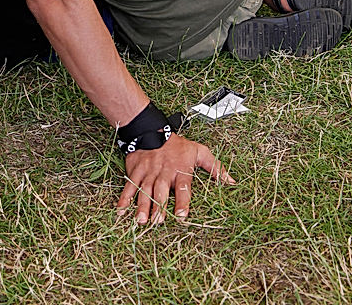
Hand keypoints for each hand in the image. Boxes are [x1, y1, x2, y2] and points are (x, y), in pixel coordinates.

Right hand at [117, 133, 233, 224]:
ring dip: (142, 206)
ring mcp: (148, 173)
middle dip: (158, 207)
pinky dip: (124, 198)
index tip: (182, 215)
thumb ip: (215, 168)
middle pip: (161, 191)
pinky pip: (129, 186)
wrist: (151, 129)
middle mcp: (163, 173)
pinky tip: (121, 210)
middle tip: (157, 222)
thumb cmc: (177, 145)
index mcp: (180, 170)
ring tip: (140, 221)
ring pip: (144, 190)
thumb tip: (231, 181)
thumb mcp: (199, 152)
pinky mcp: (135, 171)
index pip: (183, 188)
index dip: (183, 202)